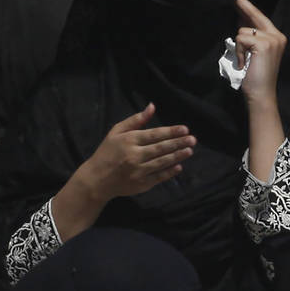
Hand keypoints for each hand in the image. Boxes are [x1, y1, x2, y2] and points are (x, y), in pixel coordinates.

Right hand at [76, 103, 194, 201]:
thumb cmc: (106, 153)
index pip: (154, 134)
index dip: (171, 132)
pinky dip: (169, 172)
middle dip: (178, 143)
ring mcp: (138, 171)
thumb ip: (135, 120)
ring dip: (177, 156)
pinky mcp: (141, 184)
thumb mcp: (116, 132)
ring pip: (162, 162)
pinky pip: (158, 177)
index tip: (185, 129)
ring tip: (189, 150)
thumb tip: (152, 106)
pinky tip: (179, 166)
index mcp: (128, 141)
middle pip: (161, 148)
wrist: (96, 179)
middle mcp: (134, 155)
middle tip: (193, 139)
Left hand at [235, 0, 286, 105]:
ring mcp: (272, 39)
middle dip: (244, 8)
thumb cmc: (255, 76)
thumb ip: (250, 38)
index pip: (261, 19)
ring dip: (239, 47)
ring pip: (243, 32)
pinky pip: (241, 39)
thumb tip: (240, 22)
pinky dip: (239, 52)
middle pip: (256, 17)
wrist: (261, 92)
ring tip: (245, 61)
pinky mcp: (264, 44)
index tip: (239, 0)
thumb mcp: (253, 53)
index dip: (250, 9)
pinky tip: (244, 63)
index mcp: (277, 37)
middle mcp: (277, 36)